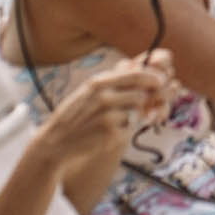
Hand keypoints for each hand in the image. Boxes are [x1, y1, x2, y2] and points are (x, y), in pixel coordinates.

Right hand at [31, 58, 166, 172]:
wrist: (54, 143)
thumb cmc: (73, 116)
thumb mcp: (87, 91)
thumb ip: (112, 82)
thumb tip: (141, 71)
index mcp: (98, 82)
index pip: (136, 74)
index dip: (152, 78)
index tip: (160, 81)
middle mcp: (104, 96)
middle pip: (141, 94)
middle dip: (144, 100)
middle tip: (140, 106)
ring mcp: (108, 115)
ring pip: (137, 112)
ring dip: (131, 116)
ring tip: (111, 122)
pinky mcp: (111, 133)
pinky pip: (130, 128)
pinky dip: (124, 131)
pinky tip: (107, 133)